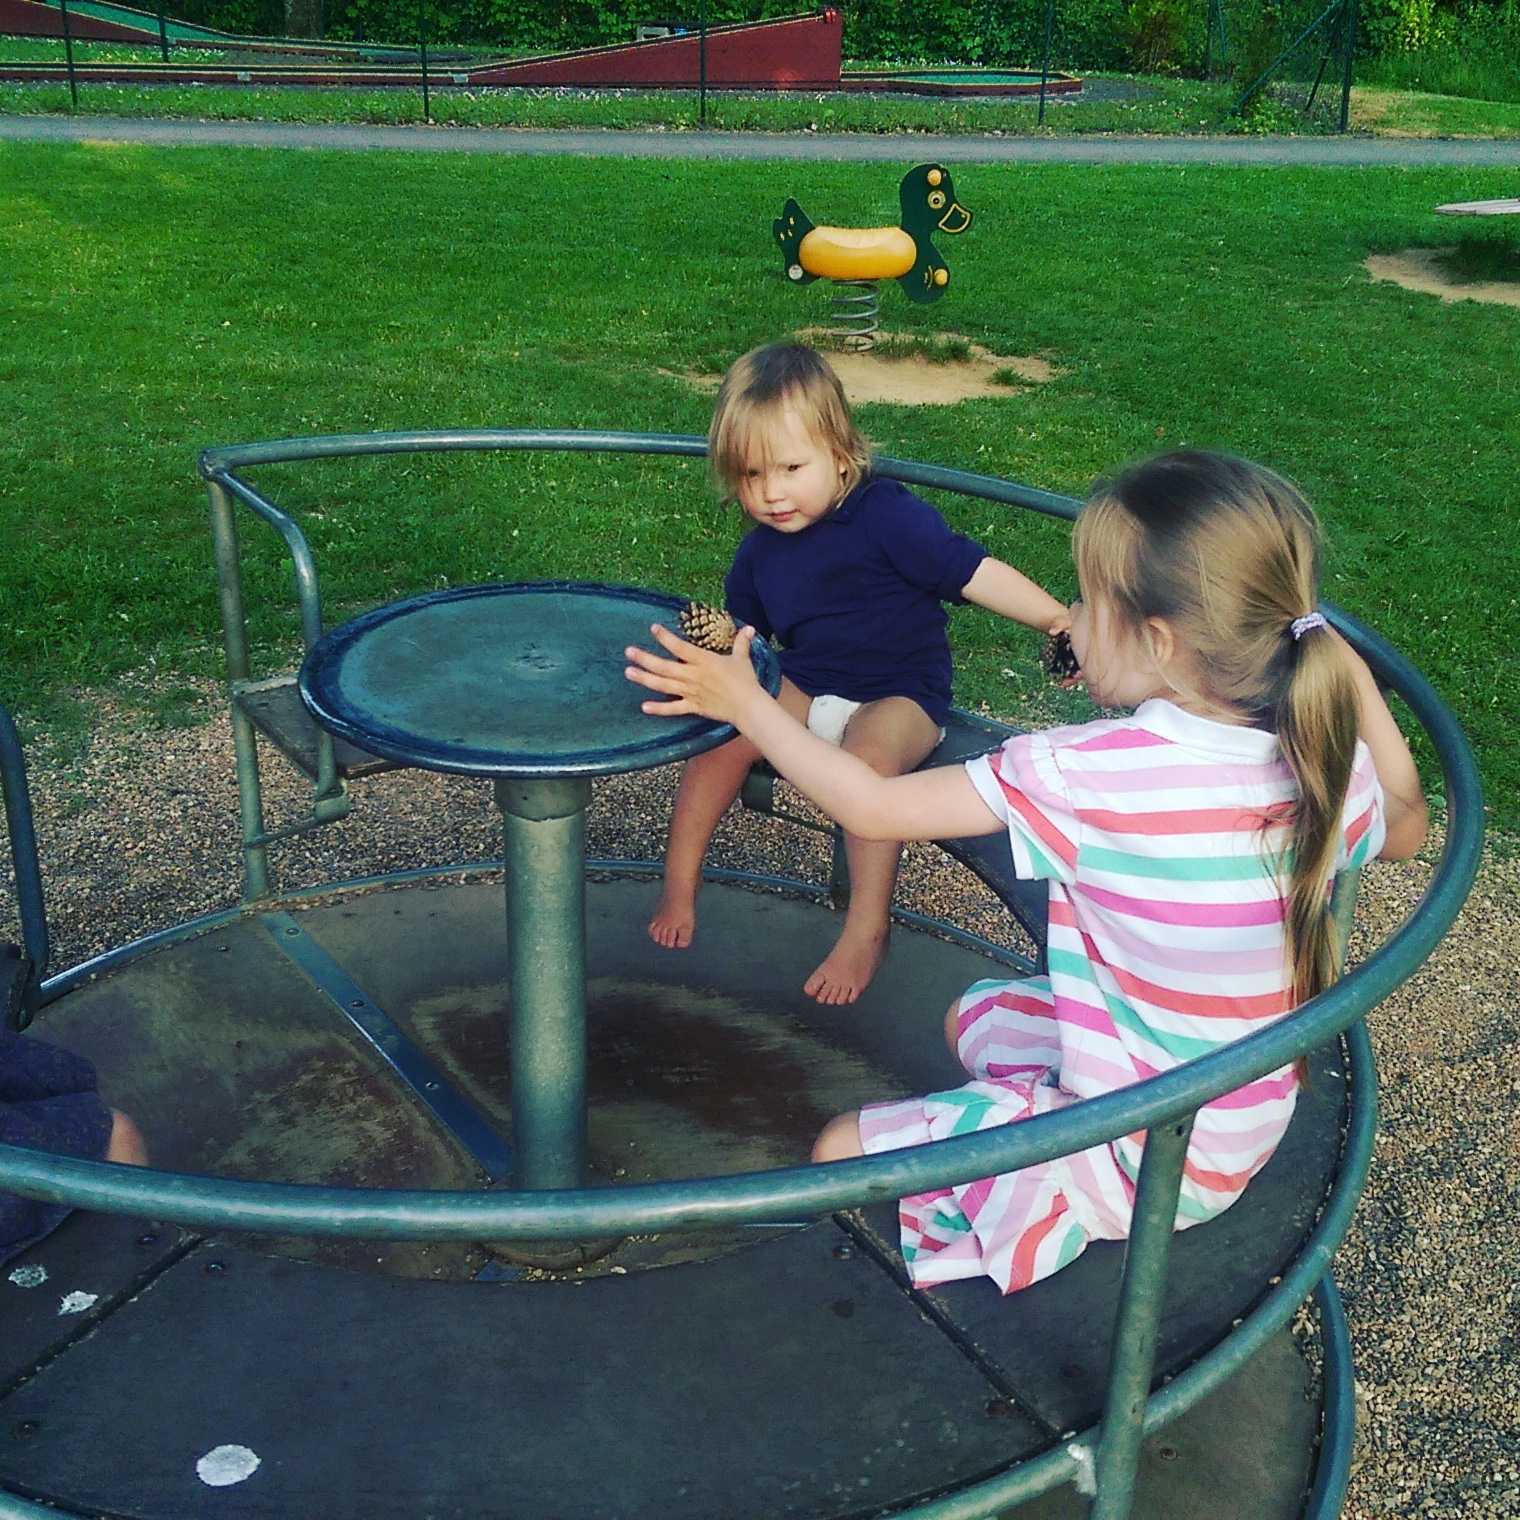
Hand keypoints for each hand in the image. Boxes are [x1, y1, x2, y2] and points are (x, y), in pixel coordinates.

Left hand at [625, 622, 762, 725]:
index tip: (653, 628)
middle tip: (628, 651)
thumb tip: (749, 628)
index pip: (680, 647)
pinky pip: (673, 709)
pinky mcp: (693, 707)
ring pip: (663, 685)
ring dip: (644, 679)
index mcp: (703, 661)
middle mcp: (692, 676)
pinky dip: (659, 709)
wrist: (748, 707)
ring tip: (628, 672)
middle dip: (645, 659)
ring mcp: (690, 692)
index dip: (665, 638)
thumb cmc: (745, 681)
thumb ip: (741, 642)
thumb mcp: (742, 658)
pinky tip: (644, 707)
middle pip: (664, 667)